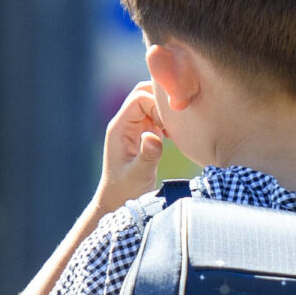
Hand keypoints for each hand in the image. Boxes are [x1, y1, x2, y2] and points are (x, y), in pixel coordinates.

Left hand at [92, 82, 164, 214]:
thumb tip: (153, 136)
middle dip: (162, 100)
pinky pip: (157, 114)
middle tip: (177, 121)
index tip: (169, 127)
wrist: (117, 202)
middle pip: (143, 92)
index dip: (157, 106)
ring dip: (166, 110)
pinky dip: (168, 119)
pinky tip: (175, 136)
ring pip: (151, 100)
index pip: (139, 98)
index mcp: (119, 128)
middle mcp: (125, 123)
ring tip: (177, 129)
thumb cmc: (125, 192)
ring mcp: (134, 126)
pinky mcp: (143, 133)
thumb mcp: (138, 177)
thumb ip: (147, 156)